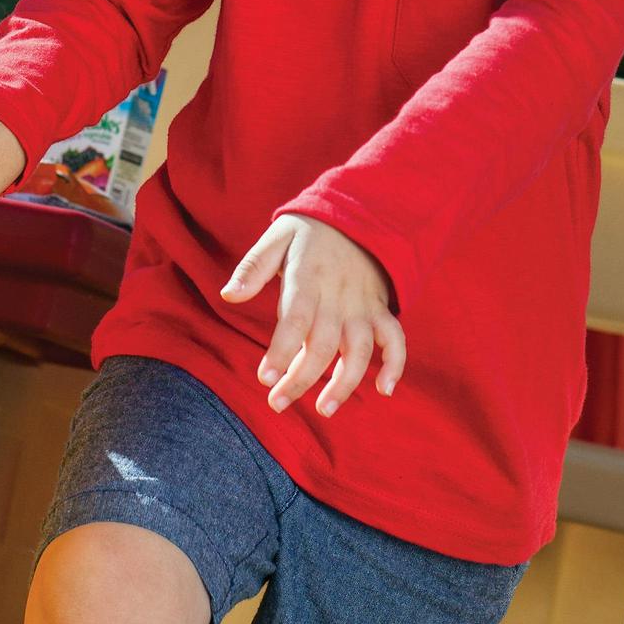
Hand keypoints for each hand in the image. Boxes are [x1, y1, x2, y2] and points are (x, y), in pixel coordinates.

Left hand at [219, 213, 405, 418]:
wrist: (358, 214)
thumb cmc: (309, 232)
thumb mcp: (277, 237)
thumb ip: (252, 267)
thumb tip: (227, 295)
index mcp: (308, 276)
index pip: (295, 319)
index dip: (282, 351)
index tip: (265, 378)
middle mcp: (338, 294)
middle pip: (323, 344)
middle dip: (301, 379)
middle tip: (277, 403)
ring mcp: (362, 304)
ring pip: (360, 349)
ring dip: (344, 383)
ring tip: (324, 409)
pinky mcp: (380, 309)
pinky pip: (395, 339)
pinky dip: (395, 364)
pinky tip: (384, 390)